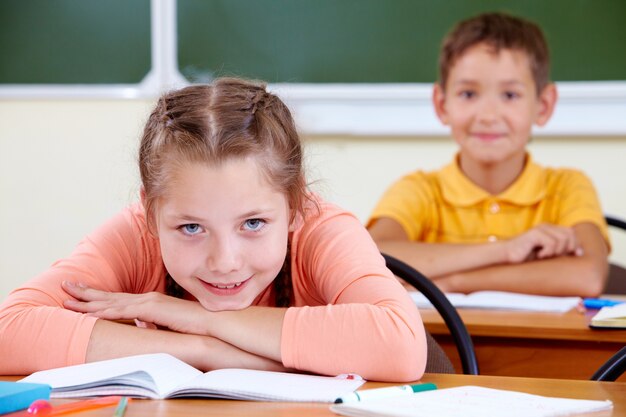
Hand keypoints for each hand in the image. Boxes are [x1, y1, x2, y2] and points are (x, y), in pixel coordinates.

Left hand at [62, 281, 208, 334]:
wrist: (211, 320)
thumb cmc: (193, 324)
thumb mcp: (168, 323)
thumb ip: (153, 323)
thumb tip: (142, 326)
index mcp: (148, 301)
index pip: (117, 298)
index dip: (97, 295)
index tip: (81, 292)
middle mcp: (145, 298)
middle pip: (109, 296)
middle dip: (85, 291)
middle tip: (65, 286)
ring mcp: (147, 302)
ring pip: (111, 302)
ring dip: (88, 301)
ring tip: (68, 299)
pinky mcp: (151, 309)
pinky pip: (123, 312)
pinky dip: (105, 313)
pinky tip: (90, 314)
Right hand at [501, 224, 582, 263]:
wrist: (507, 256)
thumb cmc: (526, 257)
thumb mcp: (547, 253)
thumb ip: (560, 250)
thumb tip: (580, 252)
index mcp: (550, 229)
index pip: (572, 233)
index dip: (576, 244)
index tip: (576, 255)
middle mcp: (546, 226)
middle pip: (570, 235)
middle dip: (568, 248)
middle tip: (555, 256)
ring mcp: (540, 229)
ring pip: (562, 240)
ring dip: (556, 252)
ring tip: (545, 256)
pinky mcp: (535, 234)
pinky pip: (551, 243)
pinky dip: (548, 252)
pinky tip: (539, 255)